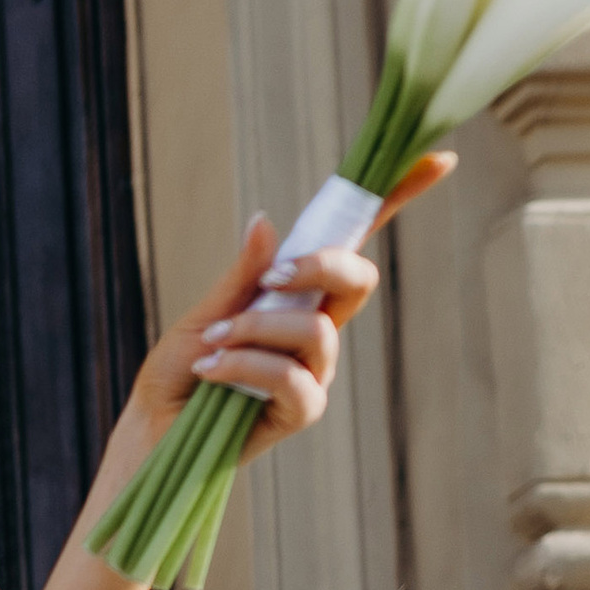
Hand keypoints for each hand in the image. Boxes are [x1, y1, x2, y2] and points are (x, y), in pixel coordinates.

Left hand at [126, 156, 454, 466]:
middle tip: (270, 278)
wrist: (152, 428)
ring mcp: (315, 371)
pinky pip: (293, 379)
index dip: (394, 200)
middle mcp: (317, 330)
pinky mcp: (301, 412)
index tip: (437, 160)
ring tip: (213, 342)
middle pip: (359, 279)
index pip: (354, 243)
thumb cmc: (180, 371)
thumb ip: (243, 275)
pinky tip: (212, 370)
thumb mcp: (206, 311)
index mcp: (299, 294)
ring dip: (258, 328)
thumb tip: (266, 220)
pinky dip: (247, 366)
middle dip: (320, 266)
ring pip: (317, 331)